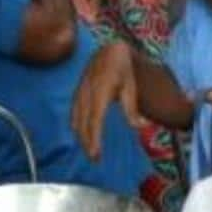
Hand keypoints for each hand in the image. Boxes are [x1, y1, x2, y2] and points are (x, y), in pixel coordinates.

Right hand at [71, 40, 138, 160]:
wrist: (109, 51)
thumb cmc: (122, 70)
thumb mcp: (130, 87)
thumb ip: (131, 108)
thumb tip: (138, 127)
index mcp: (100, 93)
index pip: (94, 121)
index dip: (93, 139)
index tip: (95, 154)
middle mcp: (86, 93)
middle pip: (82, 124)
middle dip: (86, 143)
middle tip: (94, 159)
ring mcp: (79, 92)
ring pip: (75, 119)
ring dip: (81, 136)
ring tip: (89, 150)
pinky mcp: (77, 92)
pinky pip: (73, 112)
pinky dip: (76, 126)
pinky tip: (81, 135)